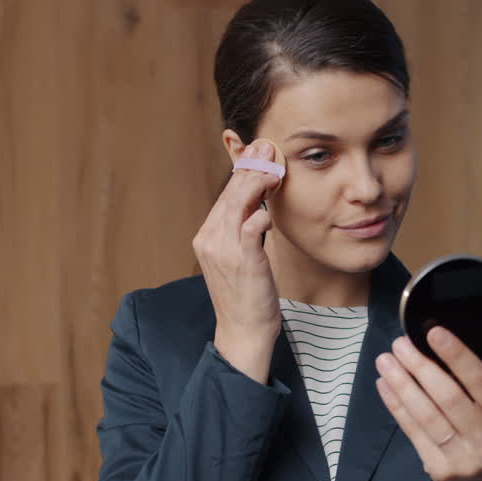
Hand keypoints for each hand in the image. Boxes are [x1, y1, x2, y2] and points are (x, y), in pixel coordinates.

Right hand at [194, 140, 283, 381]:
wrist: (243, 331)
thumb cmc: (246, 296)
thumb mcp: (239, 259)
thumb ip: (243, 232)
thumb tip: (258, 208)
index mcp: (206, 237)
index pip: (225, 196)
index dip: (243, 172)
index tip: (257, 153)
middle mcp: (209, 239)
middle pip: (230, 194)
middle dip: (251, 168)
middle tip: (268, 148)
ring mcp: (223, 250)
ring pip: (238, 204)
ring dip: (258, 182)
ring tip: (274, 167)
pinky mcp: (242, 260)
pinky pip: (250, 227)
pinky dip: (260, 214)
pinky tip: (270, 211)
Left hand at [374, 327, 481, 480]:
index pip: (481, 382)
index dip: (457, 356)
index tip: (434, 332)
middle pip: (449, 398)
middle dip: (420, 367)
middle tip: (400, 343)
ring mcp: (463, 458)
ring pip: (426, 415)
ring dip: (402, 384)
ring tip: (385, 360)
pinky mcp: (439, 469)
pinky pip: (412, 431)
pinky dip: (396, 405)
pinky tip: (384, 384)